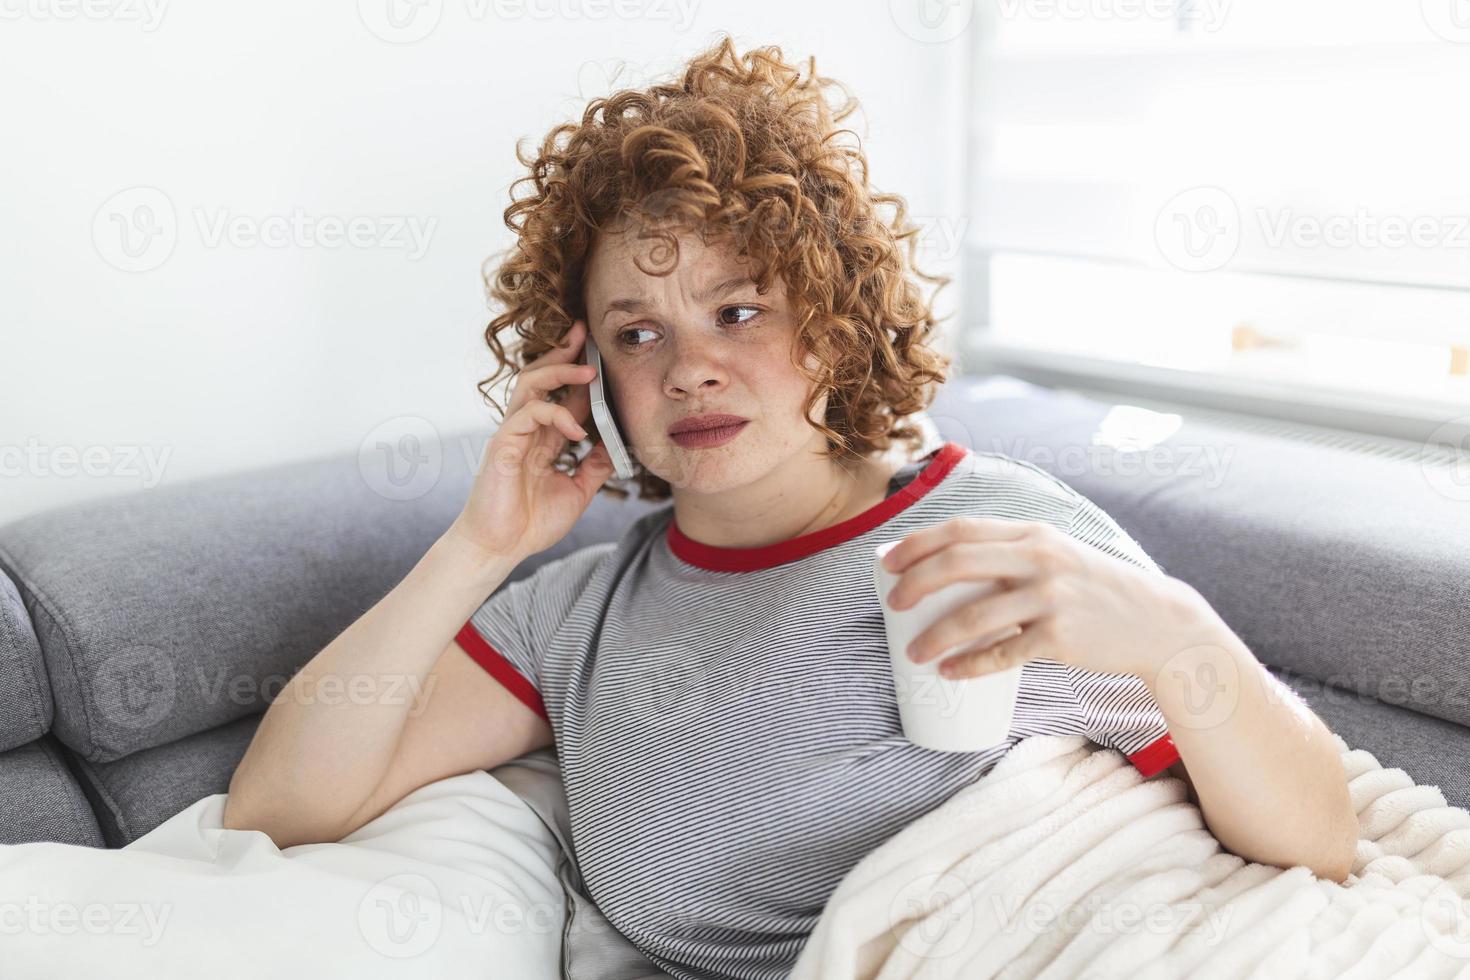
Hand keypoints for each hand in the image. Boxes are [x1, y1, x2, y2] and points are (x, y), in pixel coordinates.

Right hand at [450, 319, 615, 562]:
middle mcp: (526, 430)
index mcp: (543, 438)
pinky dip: (556, 414)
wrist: (500, 548)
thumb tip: (619, 446)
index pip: (564, 394)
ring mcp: (512, 434)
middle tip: (587, 334)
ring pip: (531, 385)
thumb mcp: (577, 491)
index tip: (601, 353)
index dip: (581, 373)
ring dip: (559, 372)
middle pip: (542, 377)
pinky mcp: (502, 444)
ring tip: (588, 371)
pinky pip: (528, 414)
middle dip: (564, 353)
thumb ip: (594, 466)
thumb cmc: (530, 523)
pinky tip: (577, 428)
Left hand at [880, 516, 1202, 680]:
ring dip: (935, 636)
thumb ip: (1010, 554)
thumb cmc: (1092, 589)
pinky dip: (970, 664)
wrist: (1155, 621)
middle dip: (915, 584)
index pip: (960, 530)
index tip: (887, 563)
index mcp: (1031, 534)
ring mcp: (1050, 598)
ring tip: (914, 653)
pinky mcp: (1060, 638)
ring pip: (974, 615)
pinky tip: (949, 671)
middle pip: (957, 564)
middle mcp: (1039, 559)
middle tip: (894, 606)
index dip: (917, 544)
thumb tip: (944, 566)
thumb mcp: (1055, 555)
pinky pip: (1002, 654)